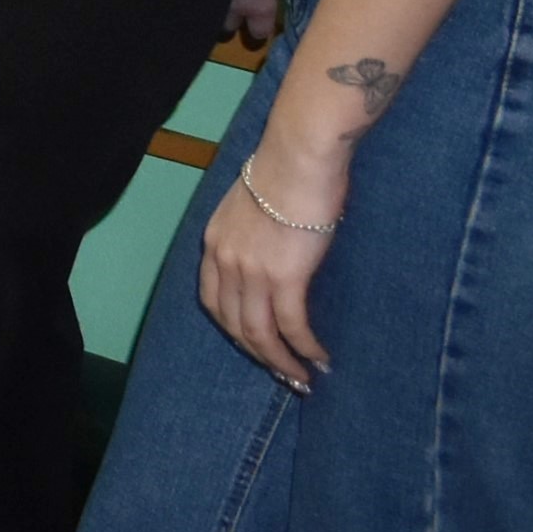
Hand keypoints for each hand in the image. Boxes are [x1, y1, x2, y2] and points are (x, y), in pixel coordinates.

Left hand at [199, 136, 344, 389]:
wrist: (300, 153)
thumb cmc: (288, 169)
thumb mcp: (253, 203)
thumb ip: (254, 232)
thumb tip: (275, 250)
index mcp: (214, 242)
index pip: (212, 300)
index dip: (233, 328)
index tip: (254, 345)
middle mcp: (225, 261)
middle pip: (235, 324)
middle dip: (260, 354)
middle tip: (284, 374)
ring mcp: (251, 271)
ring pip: (260, 334)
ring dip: (282, 361)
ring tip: (303, 378)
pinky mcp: (284, 277)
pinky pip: (291, 326)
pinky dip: (305, 348)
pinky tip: (320, 360)